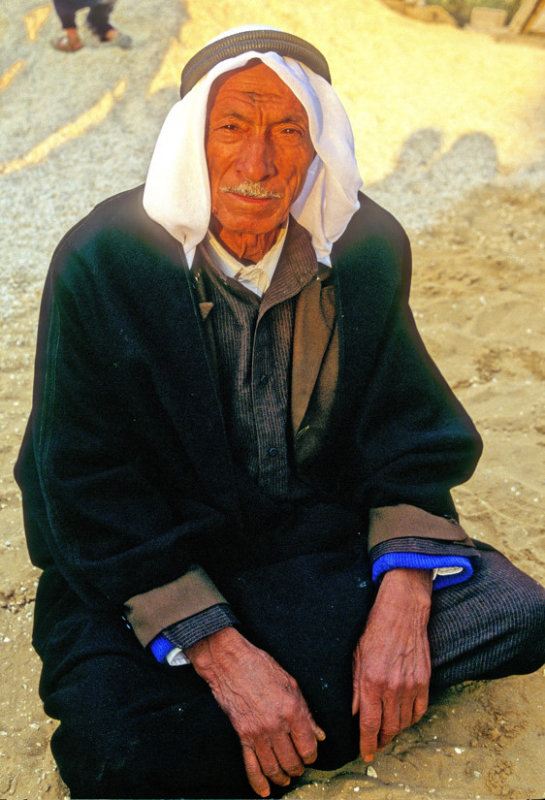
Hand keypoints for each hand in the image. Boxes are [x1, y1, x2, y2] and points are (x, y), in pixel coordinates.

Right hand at [186, 627, 324, 796]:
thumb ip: (306, 712)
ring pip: (273, 768)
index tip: (311, 755)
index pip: (308, 746)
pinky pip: (251, 765)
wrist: (230, 662)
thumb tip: (319, 734)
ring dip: (282, 778)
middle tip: (299, 767)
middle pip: (292, 761)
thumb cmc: (261, 666)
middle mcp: (276, 725)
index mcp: (292, 710)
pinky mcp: (242, 735)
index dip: (312, 755)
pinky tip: (265, 791)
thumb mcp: (291, 684)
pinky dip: (258, 782)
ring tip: (286, 779)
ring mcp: (258, 733)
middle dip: (298, 768)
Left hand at [352, 568, 431, 761]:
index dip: (366, 743)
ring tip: (387, 732)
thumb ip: (354, 689)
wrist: (402, 611)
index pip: (369, 724)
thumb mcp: (356, 658)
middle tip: (375, 745)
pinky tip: (404, 718)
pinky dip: (411, 719)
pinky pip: (420, 710)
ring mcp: (410, 685)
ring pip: (404, 722)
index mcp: (371, 682)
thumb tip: (352, 713)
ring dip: (395, 731)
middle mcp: (391, 688)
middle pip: (388, 728)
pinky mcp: (424, 680)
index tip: (365, 754)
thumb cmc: (374, 631)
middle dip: (380, 741)